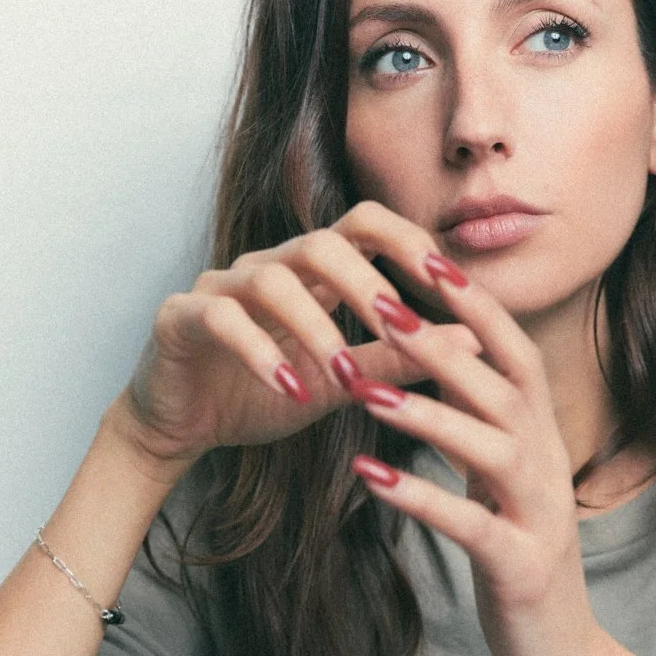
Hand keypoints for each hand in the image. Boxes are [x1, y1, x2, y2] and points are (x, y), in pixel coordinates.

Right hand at [109, 201, 481, 470]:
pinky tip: (287, 386)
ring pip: (272, 278)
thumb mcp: (341, 382)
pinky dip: (259, 351)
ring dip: (316, 328)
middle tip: (402, 327)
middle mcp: (266, 266)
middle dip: (368, 283)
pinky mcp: (181, 317)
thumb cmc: (261, 396)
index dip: (408, 243)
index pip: (364, 227)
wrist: (183, 428)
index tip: (451, 284)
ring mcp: (220, 287)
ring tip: (345, 375)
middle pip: (321, 241)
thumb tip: (474, 339)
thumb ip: (398, 358)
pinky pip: (222, 318)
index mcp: (309, 275)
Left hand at [345, 259, 607, 655]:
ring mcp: (540, 517)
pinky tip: (368, 478)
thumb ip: (479, 430)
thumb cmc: (516, 565)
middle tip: (376, 302)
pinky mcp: (521, 568)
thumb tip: (438, 368)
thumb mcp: (499, 488)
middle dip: (440, 340)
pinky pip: (471, 524)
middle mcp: (549, 467)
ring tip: (363, 388)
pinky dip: (420, 497)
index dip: (471, 304)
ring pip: (491, 447)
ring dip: (427, 412)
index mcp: (542, 441)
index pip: (513, 353)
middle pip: (501, 385)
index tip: (420, 256)